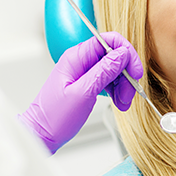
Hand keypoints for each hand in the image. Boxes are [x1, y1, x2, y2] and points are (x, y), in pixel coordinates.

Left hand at [19, 32, 142, 153]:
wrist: (41, 135)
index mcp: (76, 57)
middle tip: (129, 94)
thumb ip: (104, 71)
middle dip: (126, 75)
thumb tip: (122, 53)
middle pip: (115, 56)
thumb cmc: (54, 117)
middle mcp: (81, 61)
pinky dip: (117, 91)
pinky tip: (118, 103)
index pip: (109, 40)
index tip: (135, 72)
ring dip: (124, 85)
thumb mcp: (83, 93)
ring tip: (123, 103)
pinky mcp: (87, 83)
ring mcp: (84, 72)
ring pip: (114, 70)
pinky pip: (109, 80)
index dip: (127, 53)